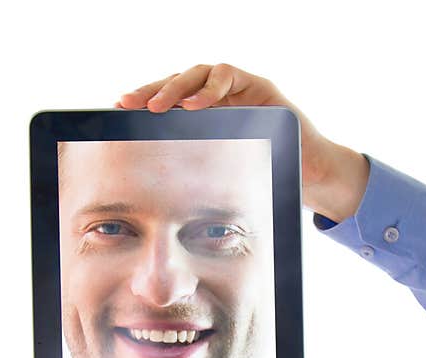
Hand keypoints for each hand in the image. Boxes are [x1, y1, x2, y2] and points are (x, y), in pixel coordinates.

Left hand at [114, 63, 365, 216]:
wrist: (308, 176)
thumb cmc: (265, 181)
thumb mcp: (220, 181)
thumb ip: (193, 179)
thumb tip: (152, 214)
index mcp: (203, 119)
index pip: (166, 104)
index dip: (142, 105)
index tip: (117, 113)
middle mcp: (217, 98)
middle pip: (175, 85)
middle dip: (150, 93)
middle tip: (129, 105)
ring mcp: (237, 88)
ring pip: (196, 74)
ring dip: (174, 88)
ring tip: (158, 106)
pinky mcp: (256, 84)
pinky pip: (227, 76)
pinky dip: (210, 88)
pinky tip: (195, 105)